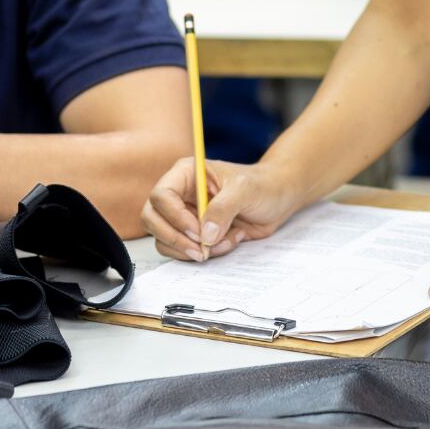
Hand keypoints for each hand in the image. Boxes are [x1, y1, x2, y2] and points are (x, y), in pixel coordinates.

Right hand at [141, 155, 304, 262]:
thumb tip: (205, 234)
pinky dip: (204, 254)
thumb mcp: (246, 190)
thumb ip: (224, 208)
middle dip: (175, 239)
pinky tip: (228, 242)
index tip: (198, 231)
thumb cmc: (262, 186)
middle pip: (152, 219)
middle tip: (202, 250)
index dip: (174, 216)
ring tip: (224, 242)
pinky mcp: (192, 234)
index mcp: (186, 174)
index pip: (161, 195)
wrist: (277, 199)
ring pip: (163, 239)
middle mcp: (179, 194)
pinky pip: (182, 251)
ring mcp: (183, 216)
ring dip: (192, 249)